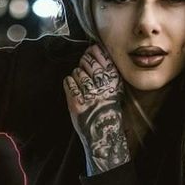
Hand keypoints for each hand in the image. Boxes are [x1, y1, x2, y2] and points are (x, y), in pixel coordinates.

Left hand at [63, 44, 130, 173]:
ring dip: (76, 74)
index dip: (94, 52)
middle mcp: (102, 88)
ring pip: (78, 73)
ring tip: (79, 79)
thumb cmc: (109, 111)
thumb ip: (109, 73)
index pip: (103, 59)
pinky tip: (71, 85)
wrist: (103, 134)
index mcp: (114, 83)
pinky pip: (69, 84)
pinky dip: (69, 82)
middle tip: (83, 63)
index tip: (90, 51)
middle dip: (84, 61)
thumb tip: (96, 50)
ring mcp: (89, 96)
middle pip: (89, 63)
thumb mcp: (116, 91)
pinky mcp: (76, 103)